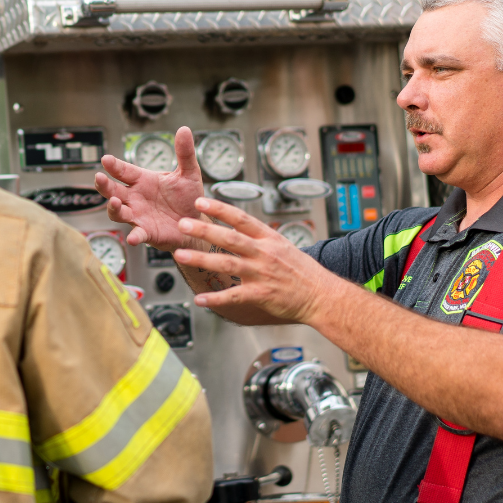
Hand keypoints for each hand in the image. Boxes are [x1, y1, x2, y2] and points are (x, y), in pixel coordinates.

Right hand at [94, 127, 206, 249]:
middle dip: (104, 185)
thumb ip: (184, 153)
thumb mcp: (188, 174)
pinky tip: (133, 238)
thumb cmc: (188, 197)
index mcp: (143, 180)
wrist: (196, 223)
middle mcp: (136, 197)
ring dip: (114, 208)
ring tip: (115, 202)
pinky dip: (134, 236)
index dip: (114, 166)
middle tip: (99, 178)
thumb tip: (184, 129)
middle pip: (113, 191)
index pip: (124, 171)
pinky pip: (137, 234)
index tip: (106, 159)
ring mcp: (139, 215)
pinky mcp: (147, 232)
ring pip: (118, 212)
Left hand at [173, 198, 344, 323]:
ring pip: (227, 264)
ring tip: (181, 255)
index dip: (220, 209)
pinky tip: (199, 299)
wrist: (322, 295)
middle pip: (230, 238)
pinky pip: (234, 296)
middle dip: (205, 229)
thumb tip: (235, 228)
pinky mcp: (262, 294)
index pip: (241, 219)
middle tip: (183, 223)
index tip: (200, 202)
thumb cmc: (302, 271)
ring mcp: (263, 273)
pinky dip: (216, 298)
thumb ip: (258, 238)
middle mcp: (264, 253)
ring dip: (202, 259)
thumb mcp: (282, 246)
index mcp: (269, 238)